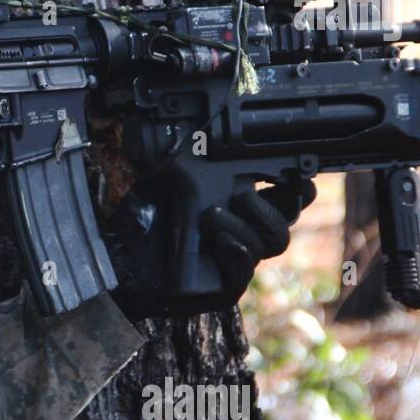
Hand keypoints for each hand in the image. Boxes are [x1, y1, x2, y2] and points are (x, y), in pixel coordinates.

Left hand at [106, 179, 316, 319]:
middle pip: (282, 226)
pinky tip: (219, 241)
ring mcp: (236, 264)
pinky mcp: (223, 290)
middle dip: (270, 207)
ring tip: (210, 215)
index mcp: (241, 209)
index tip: (300, 174)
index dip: (299, 189)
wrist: (120, 258)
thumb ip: (195, 159)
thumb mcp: (169, 179)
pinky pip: (243, 274)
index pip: (285, 200)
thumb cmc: (145, 217)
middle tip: (241, 194)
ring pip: (266, 247)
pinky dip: (234, 253)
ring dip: (241, 227)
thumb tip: (207, 129)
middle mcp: (243, 236)